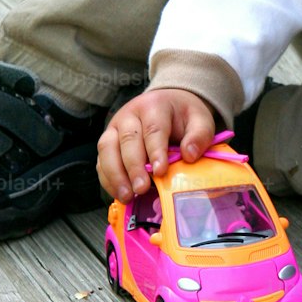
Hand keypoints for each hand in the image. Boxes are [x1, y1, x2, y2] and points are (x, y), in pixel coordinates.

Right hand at [97, 88, 215, 202]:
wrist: (168, 105)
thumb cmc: (183, 117)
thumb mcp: (200, 120)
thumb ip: (199, 136)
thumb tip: (189, 156)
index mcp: (153, 106)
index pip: (153, 129)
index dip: (155, 151)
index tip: (160, 172)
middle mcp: (129, 115)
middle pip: (127, 140)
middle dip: (133, 167)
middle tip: (141, 189)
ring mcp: (114, 128)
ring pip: (107, 149)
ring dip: (115, 175)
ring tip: (127, 196)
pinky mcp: (108, 143)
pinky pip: (102, 161)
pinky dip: (108, 179)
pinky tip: (120, 194)